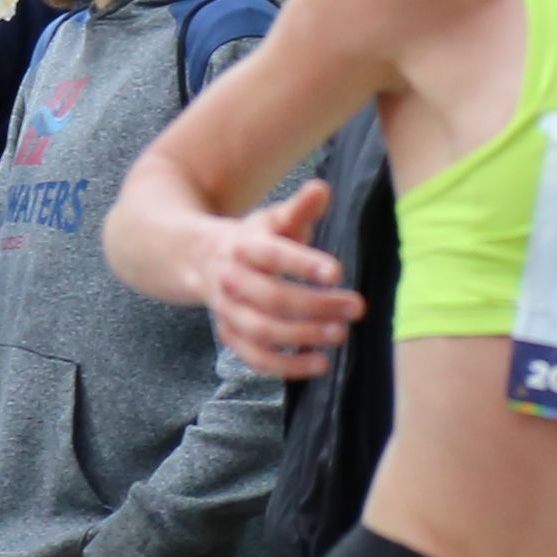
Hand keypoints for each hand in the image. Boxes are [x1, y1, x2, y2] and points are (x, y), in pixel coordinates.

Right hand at [200, 178, 361, 380]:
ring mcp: (227, 312)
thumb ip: (299, 209)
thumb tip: (321, 189)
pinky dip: (288, 367)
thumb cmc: (254, 240)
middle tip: (355, 307)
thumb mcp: (273, 219)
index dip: (304, 264)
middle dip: (315, 306)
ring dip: (303, 337)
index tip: (338, 272)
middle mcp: (230, 280)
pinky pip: (256, 359)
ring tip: (340, 334)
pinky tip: (321, 363)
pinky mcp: (230, 337)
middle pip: (271, 297)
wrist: (201, 259)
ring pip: (262, 331)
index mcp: (243, 246)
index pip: (273, 255)